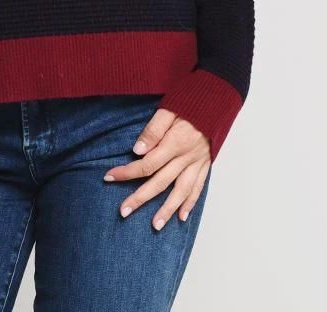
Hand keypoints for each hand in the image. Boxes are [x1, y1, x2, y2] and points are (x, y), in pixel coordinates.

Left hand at [103, 107, 210, 230]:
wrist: (216, 101)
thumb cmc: (189, 102)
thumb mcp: (168, 108)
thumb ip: (153, 130)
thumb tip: (137, 150)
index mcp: (175, 143)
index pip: (146, 164)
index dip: (127, 172)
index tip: (110, 177)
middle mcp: (186, 157)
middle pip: (160, 182)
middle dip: (140, 198)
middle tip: (124, 212)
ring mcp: (197, 163)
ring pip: (180, 191)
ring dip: (167, 209)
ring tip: (155, 225)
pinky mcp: (205, 164)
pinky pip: (198, 188)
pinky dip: (190, 203)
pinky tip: (182, 216)